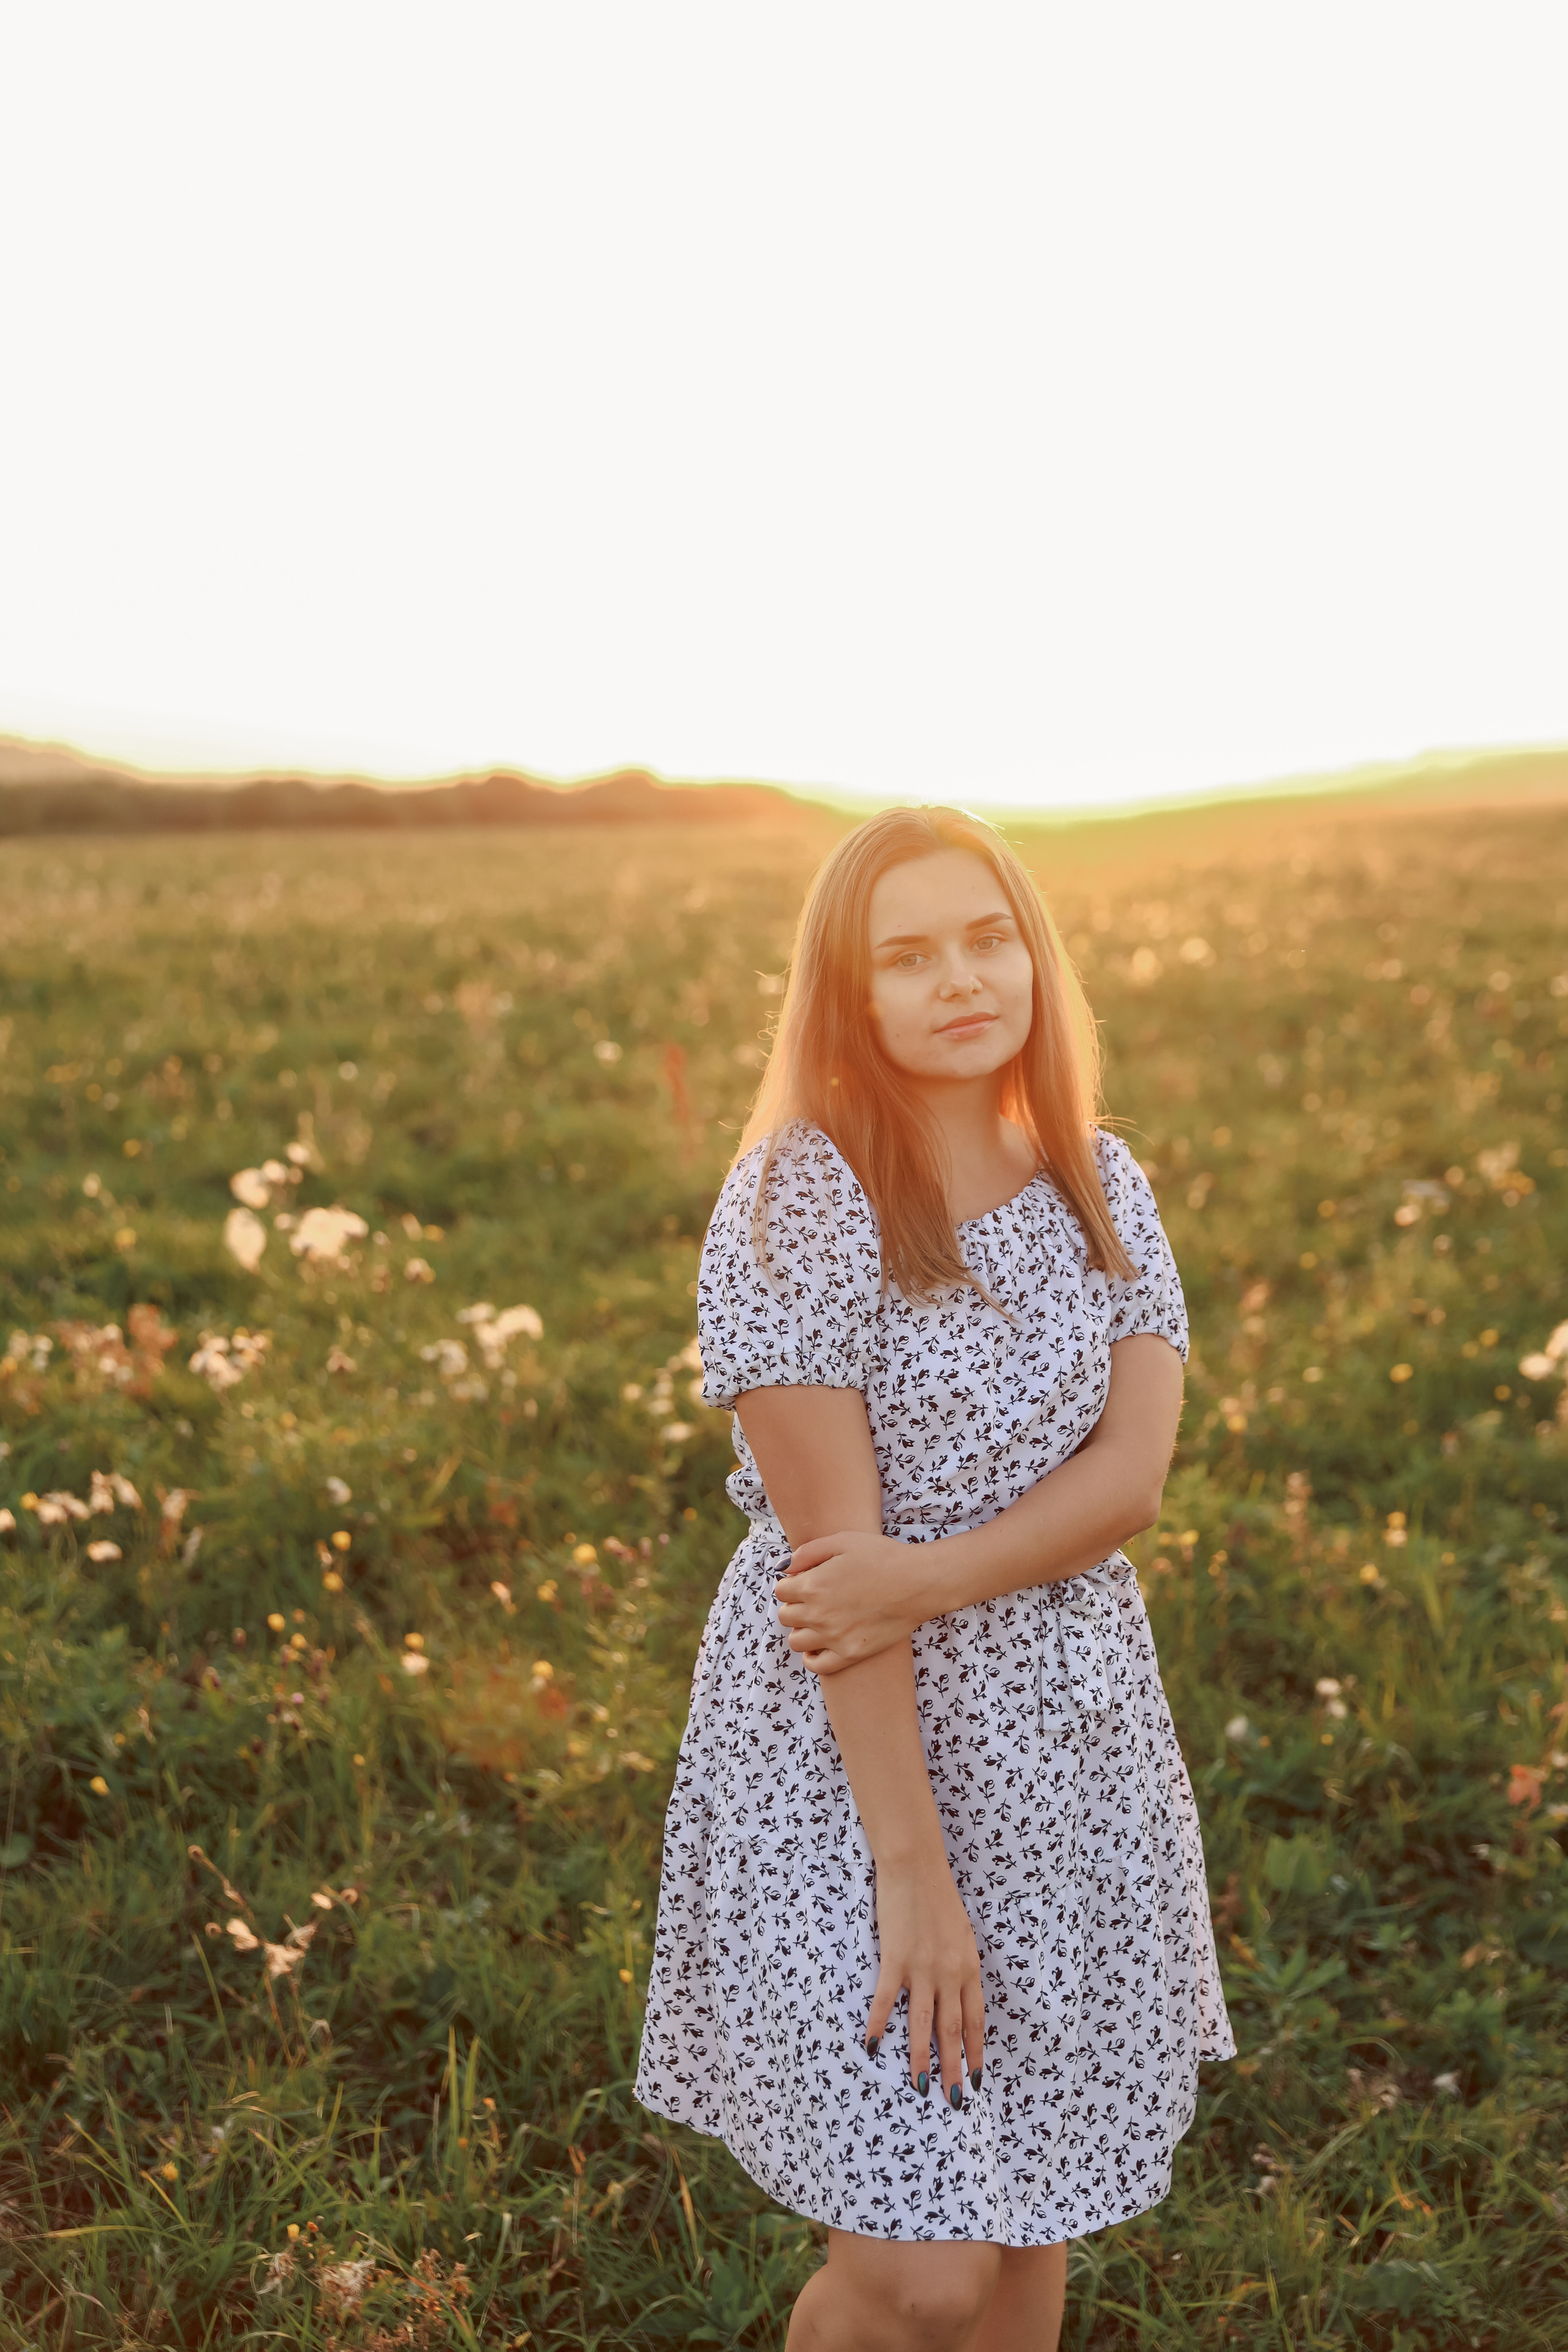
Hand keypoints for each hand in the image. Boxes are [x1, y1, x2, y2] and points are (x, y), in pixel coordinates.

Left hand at [774, 1529, 932, 1673]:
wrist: (917, 1583)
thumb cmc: (882, 1557)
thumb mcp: (843, 1540)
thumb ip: (809, 1552)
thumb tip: (786, 1569)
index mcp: (813, 1585)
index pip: (781, 1591)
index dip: (791, 1584)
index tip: (805, 1581)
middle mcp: (818, 1614)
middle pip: (786, 1615)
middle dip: (795, 1605)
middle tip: (814, 1599)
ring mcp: (833, 1637)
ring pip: (796, 1640)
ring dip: (802, 1629)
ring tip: (818, 1620)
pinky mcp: (850, 1653)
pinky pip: (816, 1664)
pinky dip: (812, 1656)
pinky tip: (821, 1644)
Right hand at [866, 1849, 984, 2103]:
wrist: (916, 1867)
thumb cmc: (939, 1896)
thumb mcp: (962, 1934)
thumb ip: (961, 1966)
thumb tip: (958, 1995)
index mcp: (969, 1967)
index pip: (976, 2020)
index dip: (976, 2052)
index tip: (977, 2078)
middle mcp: (950, 1974)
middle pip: (953, 2030)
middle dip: (954, 2068)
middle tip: (954, 2099)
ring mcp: (922, 1968)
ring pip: (923, 2024)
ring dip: (921, 2058)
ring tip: (921, 2087)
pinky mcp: (895, 1959)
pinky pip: (886, 1999)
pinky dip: (878, 2023)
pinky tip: (873, 2045)